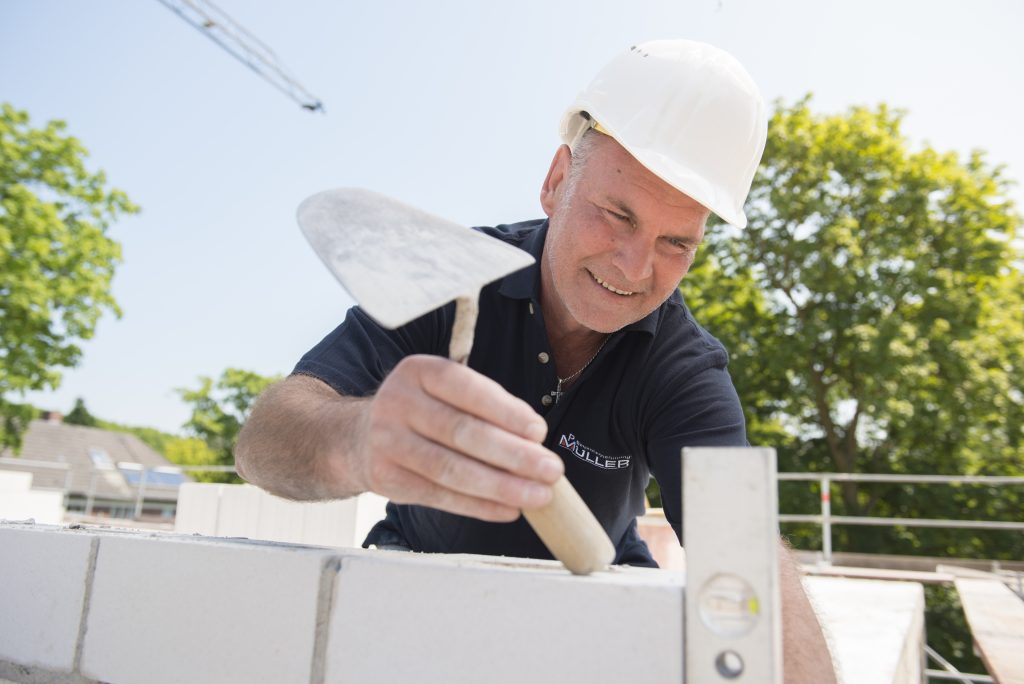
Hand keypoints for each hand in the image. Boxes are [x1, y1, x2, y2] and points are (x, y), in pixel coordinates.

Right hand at [348, 355, 563, 521]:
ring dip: (501, 486)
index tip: (540, 432)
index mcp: (419, 371)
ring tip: (538, 496)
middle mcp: (397, 402)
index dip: (506, 412)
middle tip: (551, 470)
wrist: (358, 438)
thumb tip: (535, 442)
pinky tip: (507, 509)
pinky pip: (439, 496)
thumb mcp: (444, 391)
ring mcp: (386, 442)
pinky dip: (478, 506)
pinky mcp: (385, 479)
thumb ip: (484, 407)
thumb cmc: (422, 412)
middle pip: (462, 433)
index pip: (467, 389)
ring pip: (451, 469)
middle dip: (513, 455)